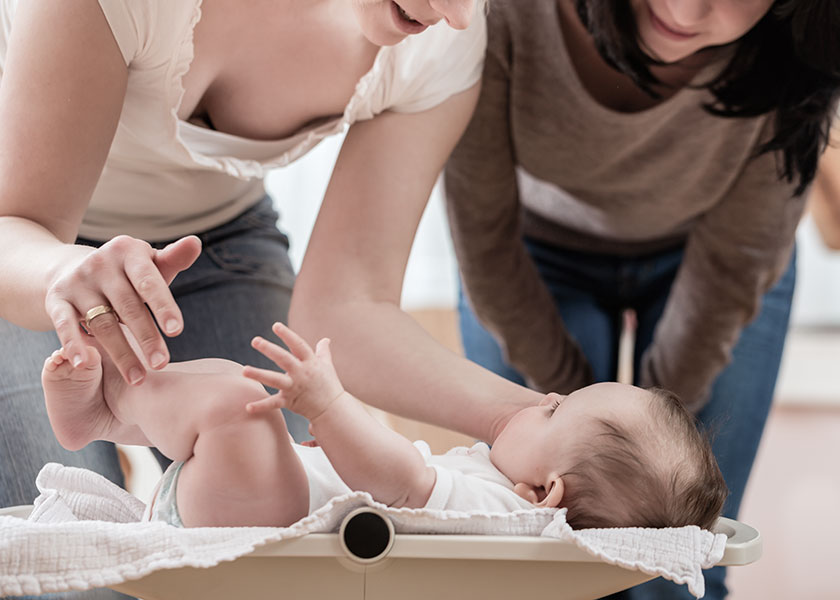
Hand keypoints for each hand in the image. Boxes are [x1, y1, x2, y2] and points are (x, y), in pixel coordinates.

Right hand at [44, 235, 201, 384]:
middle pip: (128, 307)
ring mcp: (77, 282)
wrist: (73, 266)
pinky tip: (84, 364)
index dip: (163, 306)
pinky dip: (73, 344)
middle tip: (162, 363)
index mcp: (129, 252)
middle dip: (146, 337)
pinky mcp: (57, 299)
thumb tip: (195, 243)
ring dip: (120, 353)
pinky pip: (64, 324)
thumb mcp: (150, 264)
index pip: (149, 282)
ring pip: (102, 322)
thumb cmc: (128, 273)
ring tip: (139, 378)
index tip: (177, 332)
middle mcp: (100, 264)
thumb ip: (174, 259)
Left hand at [242, 322, 344, 420]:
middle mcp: (302, 373)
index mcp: (311, 362)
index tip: (275, 325)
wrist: (333, 409)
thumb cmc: (329, 385)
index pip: (298, 345)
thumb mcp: (327, 366)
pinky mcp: (290, 401)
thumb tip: (325, 340)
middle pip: (284, 359)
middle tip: (255, 340)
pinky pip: (274, 404)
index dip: (287, 335)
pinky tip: (248, 407)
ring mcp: (295, 387)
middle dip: (269, 349)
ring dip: (259, 375)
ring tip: (244, 370)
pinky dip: (261, 406)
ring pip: (275, 380)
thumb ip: (323, 351)